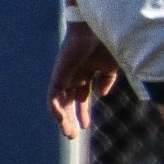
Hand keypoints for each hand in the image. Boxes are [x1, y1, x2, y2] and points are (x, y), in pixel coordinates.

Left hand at [48, 23, 118, 138]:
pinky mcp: (58, 75)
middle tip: (73, 135)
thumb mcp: (110, 66)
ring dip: (63, 119)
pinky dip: (56, 109)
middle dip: (71, 118)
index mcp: (86, 73)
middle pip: (69, 101)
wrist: (95, 29)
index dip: (83, 111)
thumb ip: (107, 80)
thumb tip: (102, 94)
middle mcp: (73, 75)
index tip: (86, 126)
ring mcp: (65, 75)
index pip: (81, 96)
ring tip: (69, 134)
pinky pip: (53, 96)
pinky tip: (61, 120)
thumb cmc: (105, 43)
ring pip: (60, 102)